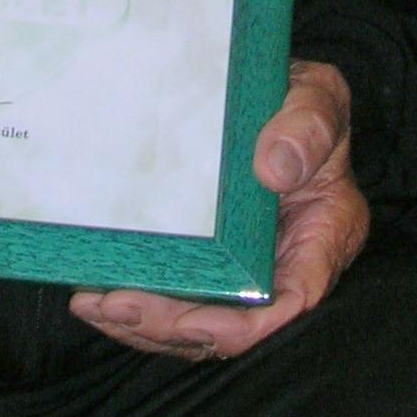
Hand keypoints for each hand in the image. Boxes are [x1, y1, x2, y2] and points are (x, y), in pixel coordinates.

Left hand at [69, 59, 367, 359]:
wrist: (268, 91)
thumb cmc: (303, 101)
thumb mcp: (318, 99)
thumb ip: (309, 127)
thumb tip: (276, 169)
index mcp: (325, 236)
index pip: (288, 302)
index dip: (238, 323)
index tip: (189, 319)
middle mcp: (284, 265)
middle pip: (229, 323)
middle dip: (170, 325)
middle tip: (118, 305)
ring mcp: (243, 268)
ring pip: (194, 319)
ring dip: (142, 321)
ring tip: (92, 303)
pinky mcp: (208, 261)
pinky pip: (174, 294)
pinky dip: (134, 298)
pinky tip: (92, 288)